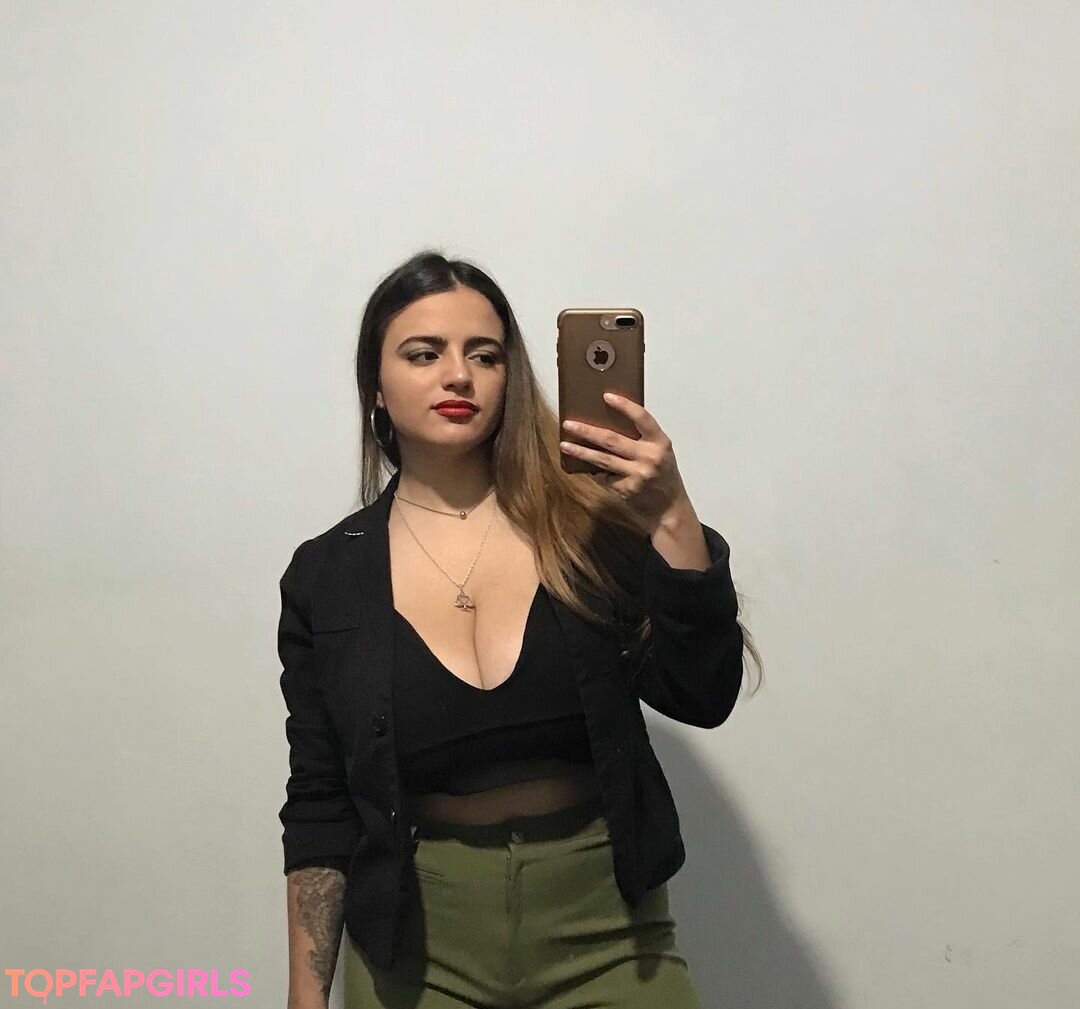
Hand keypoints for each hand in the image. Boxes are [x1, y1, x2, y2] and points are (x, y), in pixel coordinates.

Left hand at [560, 392, 689, 531]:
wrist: (669, 508)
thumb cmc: (663, 475)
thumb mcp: (660, 452)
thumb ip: (642, 438)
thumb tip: (608, 423)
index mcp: (660, 443)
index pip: (642, 418)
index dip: (624, 406)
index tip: (606, 396)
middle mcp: (649, 457)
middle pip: (612, 439)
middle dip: (587, 431)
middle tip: (568, 424)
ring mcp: (637, 475)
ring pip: (602, 459)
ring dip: (581, 451)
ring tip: (565, 445)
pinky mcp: (626, 489)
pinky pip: (604, 476)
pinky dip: (595, 471)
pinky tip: (586, 467)